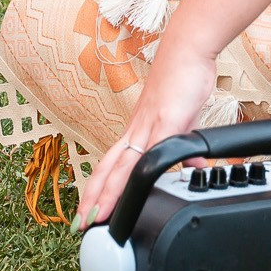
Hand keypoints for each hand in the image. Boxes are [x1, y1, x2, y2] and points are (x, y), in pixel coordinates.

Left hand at [74, 48, 219, 229]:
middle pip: (109, 168)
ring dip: (110, 191)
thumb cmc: (183, 79)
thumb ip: (182, 142)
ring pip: (124, 164)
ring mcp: (151, 125)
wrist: (188, 49)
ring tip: (100, 212)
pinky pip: (155, 150)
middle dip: (94, 197)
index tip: (89, 209)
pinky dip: (148, 170)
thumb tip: (189, 162)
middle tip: (81, 221)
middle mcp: (138, 129)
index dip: (99, 188)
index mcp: (138, 130)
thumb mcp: (183, 119)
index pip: (112, 164)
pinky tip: (145, 187)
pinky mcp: (169, 120)